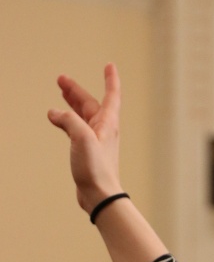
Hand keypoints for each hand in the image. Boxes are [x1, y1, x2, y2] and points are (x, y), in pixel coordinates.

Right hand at [48, 63, 123, 213]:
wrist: (100, 195)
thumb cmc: (96, 168)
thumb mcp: (81, 137)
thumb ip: (68, 120)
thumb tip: (55, 113)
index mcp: (107, 123)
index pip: (111, 95)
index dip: (111, 79)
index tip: (110, 65)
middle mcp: (104, 130)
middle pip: (90, 103)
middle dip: (76, 91)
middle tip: (60, 79)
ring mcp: (96, 142)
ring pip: (83, 116)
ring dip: (72, 104)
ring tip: (61, 93)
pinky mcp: (88, 153)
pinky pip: (77, 130)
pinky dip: (68, 121)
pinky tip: (58, 120)